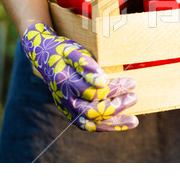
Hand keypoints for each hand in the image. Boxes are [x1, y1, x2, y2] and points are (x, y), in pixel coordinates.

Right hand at [21, 22, 137, 130]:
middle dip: (116, 106)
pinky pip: (92, 125)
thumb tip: (102, 80)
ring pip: (92, 122)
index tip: (131, 82)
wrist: (44, 56)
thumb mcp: (72, 51)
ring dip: (115, 122)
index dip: (113, 89)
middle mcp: (65, 99)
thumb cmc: (63, 51)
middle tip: (134, 95)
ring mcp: (68, 109)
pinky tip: (127, 124)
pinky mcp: (73, 113)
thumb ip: (85, 64)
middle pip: (92, 111)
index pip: (92, 92)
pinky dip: (110, 127)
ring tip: (134, 120)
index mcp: (65, 82)